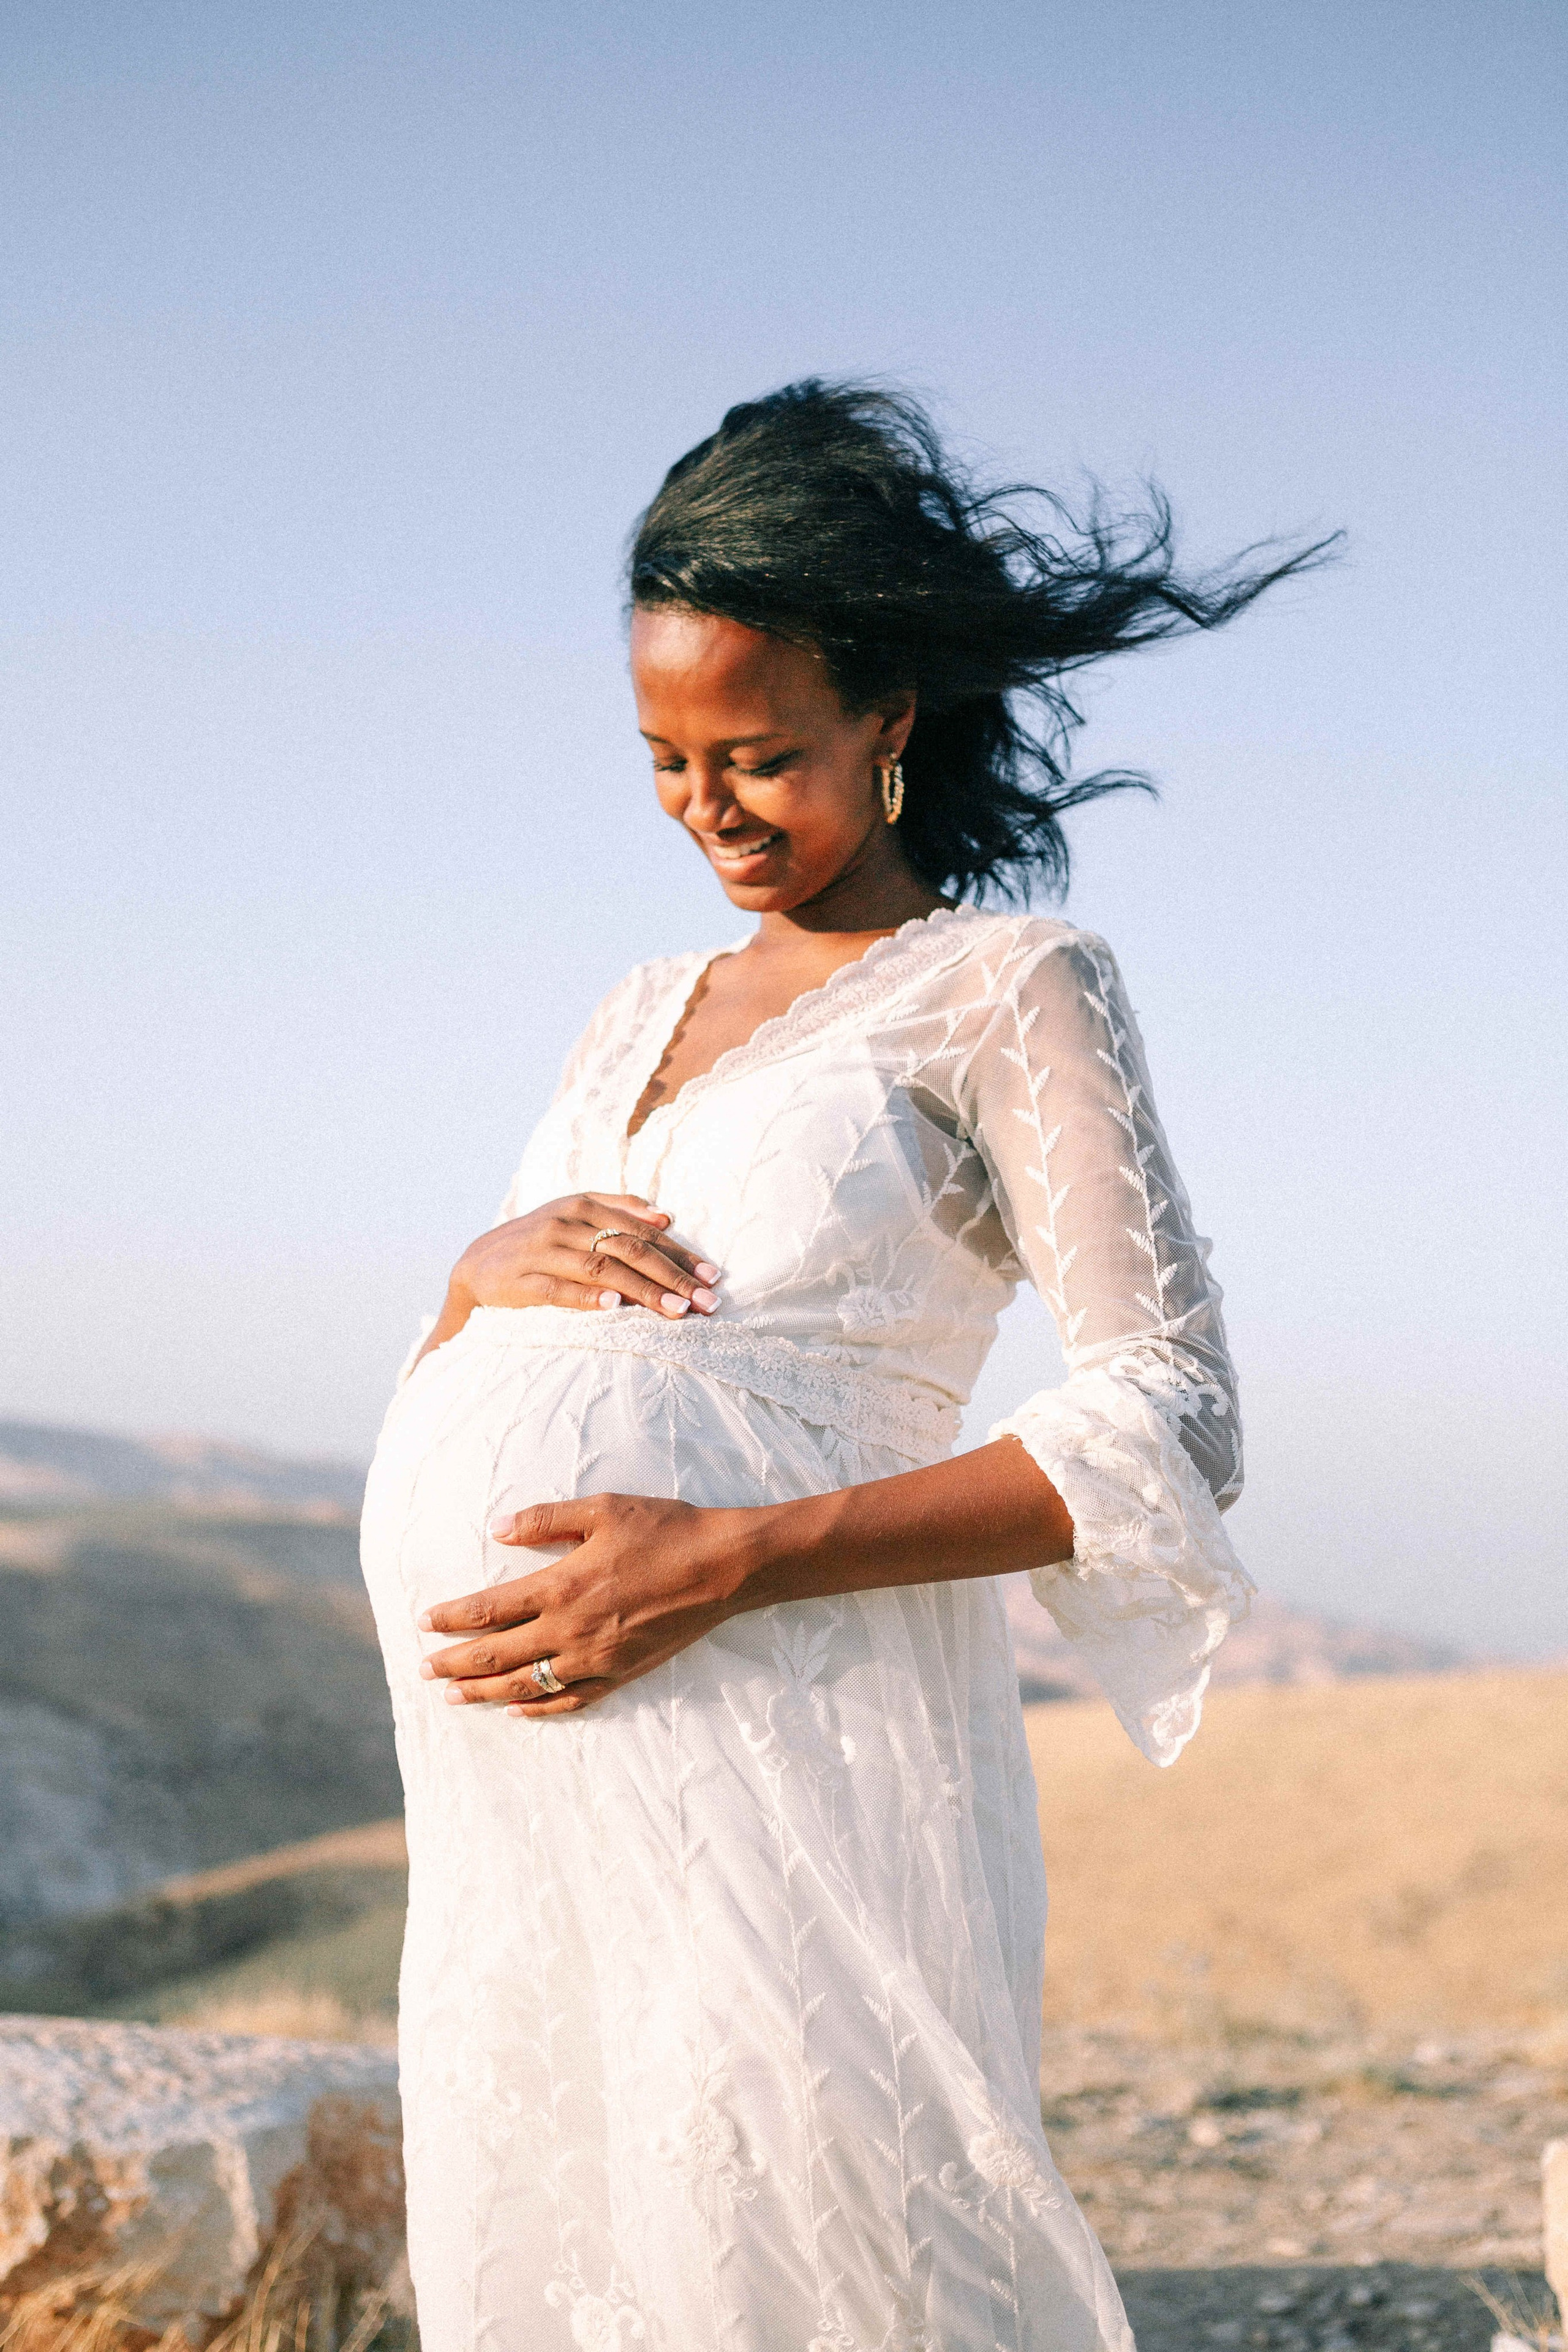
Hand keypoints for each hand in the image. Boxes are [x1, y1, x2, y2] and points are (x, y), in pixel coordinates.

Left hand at [417, 1493, 757, 1714]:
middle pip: (497, 1654)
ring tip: (453, 1695)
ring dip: (484, 1692)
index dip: (452, 1618)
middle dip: (455, 1662)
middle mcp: (571, 1629)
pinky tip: (517, 1711)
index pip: (489, 1609)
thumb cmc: (664, 1529)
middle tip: (424, 1669)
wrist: (722, 1567)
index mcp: (561, 1586)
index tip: (424, 1623)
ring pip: (526, 1684)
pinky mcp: (621, 1674)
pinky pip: (570, 1700)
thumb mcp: (602, 1509)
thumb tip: (497, 1530)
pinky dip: (538, 1709)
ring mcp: (595, 1658)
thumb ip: (544, 1519)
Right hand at [452, 1193, 720, 1322]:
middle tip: (707, 1302)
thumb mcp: (574, 1215)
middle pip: (630, 1250)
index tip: (713, 1277)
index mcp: (584, 1205)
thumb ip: (618, 1209)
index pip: (643, 1233)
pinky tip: (615, 1307)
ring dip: (644, 1291)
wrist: (477, 1264)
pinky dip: (587, 1297)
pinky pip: (559, 1290)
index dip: (680, 1255)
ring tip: (676, 1311)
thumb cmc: (540, 1241)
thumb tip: (665, 1217)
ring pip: (602, 1269)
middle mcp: (566, 1223)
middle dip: (673, 1277)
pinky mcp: (522, 1281)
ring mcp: (543, 1251)